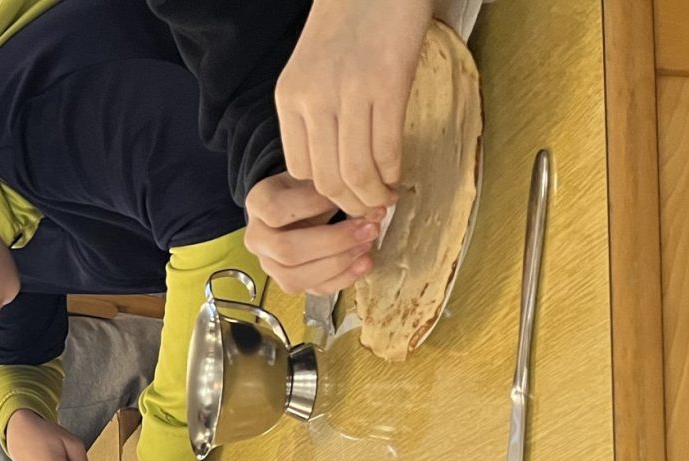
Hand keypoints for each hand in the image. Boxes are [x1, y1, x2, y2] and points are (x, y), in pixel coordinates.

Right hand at [244, 174, 382, 296]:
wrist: (297, 206)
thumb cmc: (306, 189)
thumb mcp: (313, 177)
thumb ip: (332, 188)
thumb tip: (370, 207)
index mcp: (258, 204)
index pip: (276, 211)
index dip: (314, 206)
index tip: (348, 197)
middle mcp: (256, 239)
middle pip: (286, 250)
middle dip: (332, 242)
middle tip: (368, 229)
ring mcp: (270, 265)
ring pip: (295, 278)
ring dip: (337, 264)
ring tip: (366, 246)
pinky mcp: (289, 283)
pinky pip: (313, 290)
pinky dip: (342, 280)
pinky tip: (363, 264)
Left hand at [275, 0, 431, 216]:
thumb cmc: (350, 20)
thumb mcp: (313, 68)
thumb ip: (315, 111)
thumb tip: (332, 164)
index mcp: (290, 97)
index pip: (300, 171)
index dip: (324, 196)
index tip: (344, 201)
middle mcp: (313, 98)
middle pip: (327, 180)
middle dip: (351, 207)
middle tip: (371, 212)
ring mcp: (349, 92)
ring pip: (356, 174)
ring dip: (374, 197)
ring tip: (387, 200)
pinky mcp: (386, 84)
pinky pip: (387, 150)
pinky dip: (394, 173)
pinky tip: (399, 175)